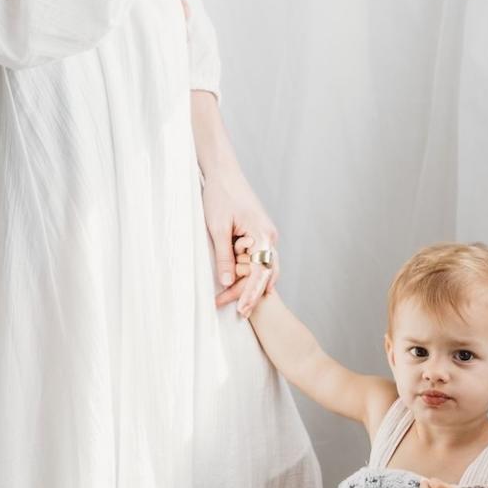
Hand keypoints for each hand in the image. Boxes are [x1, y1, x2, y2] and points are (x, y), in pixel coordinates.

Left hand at [200, 167, 279, 315]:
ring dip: (252, 285)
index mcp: (263, 234)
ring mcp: (266, 235)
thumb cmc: (220, 196)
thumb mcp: (218, 228)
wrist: (223, 173)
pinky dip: (252, 273)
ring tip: (241, 305)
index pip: (260, 272)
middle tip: (240, 313)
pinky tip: (244, 286)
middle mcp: (270, 236)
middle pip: (265, 274)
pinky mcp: (259, 233)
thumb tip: (228, 282)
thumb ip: (224, 256)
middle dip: (251, 293)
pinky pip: (259, 259)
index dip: (251, 293)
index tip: (243, 310)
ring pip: (264, 268)